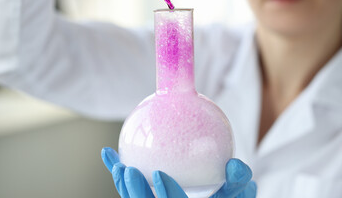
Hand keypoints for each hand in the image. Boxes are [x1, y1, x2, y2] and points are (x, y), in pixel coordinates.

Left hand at [101, 147, 256, 197]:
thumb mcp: (238, 194)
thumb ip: (238, 182)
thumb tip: (236, 165)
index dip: (168, 195)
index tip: (158, 173)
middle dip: (135, 192)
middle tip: (128, 169)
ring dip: (123, 185)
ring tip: (118, 163)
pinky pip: (130, 192)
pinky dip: (119, 176)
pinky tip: (109, 155)